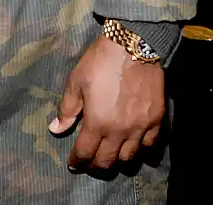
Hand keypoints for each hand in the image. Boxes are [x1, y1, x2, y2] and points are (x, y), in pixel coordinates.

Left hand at [49, 33, 163, 170]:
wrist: (132, 46)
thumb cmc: (99, 62)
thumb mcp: (76, 82)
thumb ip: (67, 109)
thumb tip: (55, 129)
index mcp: (97, 122)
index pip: (85, 152)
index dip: (77, 161)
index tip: (73, 164)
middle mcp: (119, 131)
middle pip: (107, 160)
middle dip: (96, 165)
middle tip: (90, 163)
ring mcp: (140, 128)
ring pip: (129, 157)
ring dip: (117, 159)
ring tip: (110, 155)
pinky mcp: (156, 120)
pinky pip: (149, 145)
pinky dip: (140, 149)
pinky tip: (133, 145)